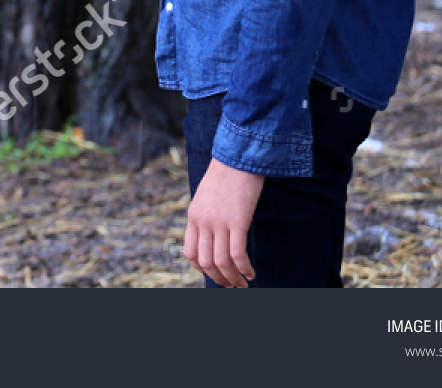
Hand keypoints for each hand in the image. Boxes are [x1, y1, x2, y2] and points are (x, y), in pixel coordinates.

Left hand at [184, 158, 264, 286]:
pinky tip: (251, 274)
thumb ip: (207, 215)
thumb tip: (214, 234)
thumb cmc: (226, 175)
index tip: (215, 273)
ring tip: (243, 285)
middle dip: (219, 278)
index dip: (202, 268)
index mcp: (193, 216)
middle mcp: (203, 222)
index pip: (190, 253)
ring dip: (232, 278)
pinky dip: (244, 269)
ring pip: (221, 262)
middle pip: (205, 262)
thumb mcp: (207, 196)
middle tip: (232, 285)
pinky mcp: (237, 221)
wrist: (238, 157)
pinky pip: (237, 255)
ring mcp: (219, 222)